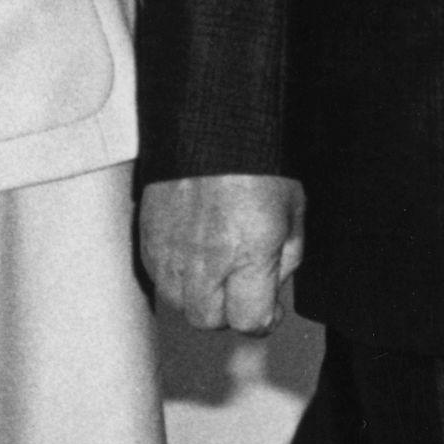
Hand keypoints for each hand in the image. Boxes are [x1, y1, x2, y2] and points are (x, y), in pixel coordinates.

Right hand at [139, 173, 304, 331]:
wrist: (211, 122)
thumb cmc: (255, 158)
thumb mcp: (293, 208)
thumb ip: (286, 256)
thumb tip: (275, 285)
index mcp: (247, 253)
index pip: (249, 321)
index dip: (263, 321)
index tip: (267, 311)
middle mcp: (206, 258)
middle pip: (209, 320)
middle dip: (228, 312)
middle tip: (240, 292)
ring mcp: (172, 249)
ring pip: (178, 302)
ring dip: (198, 296)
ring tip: (214, 272)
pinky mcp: (150, 235)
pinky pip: (158, 276)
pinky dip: (175, 275)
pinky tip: (192, 256)